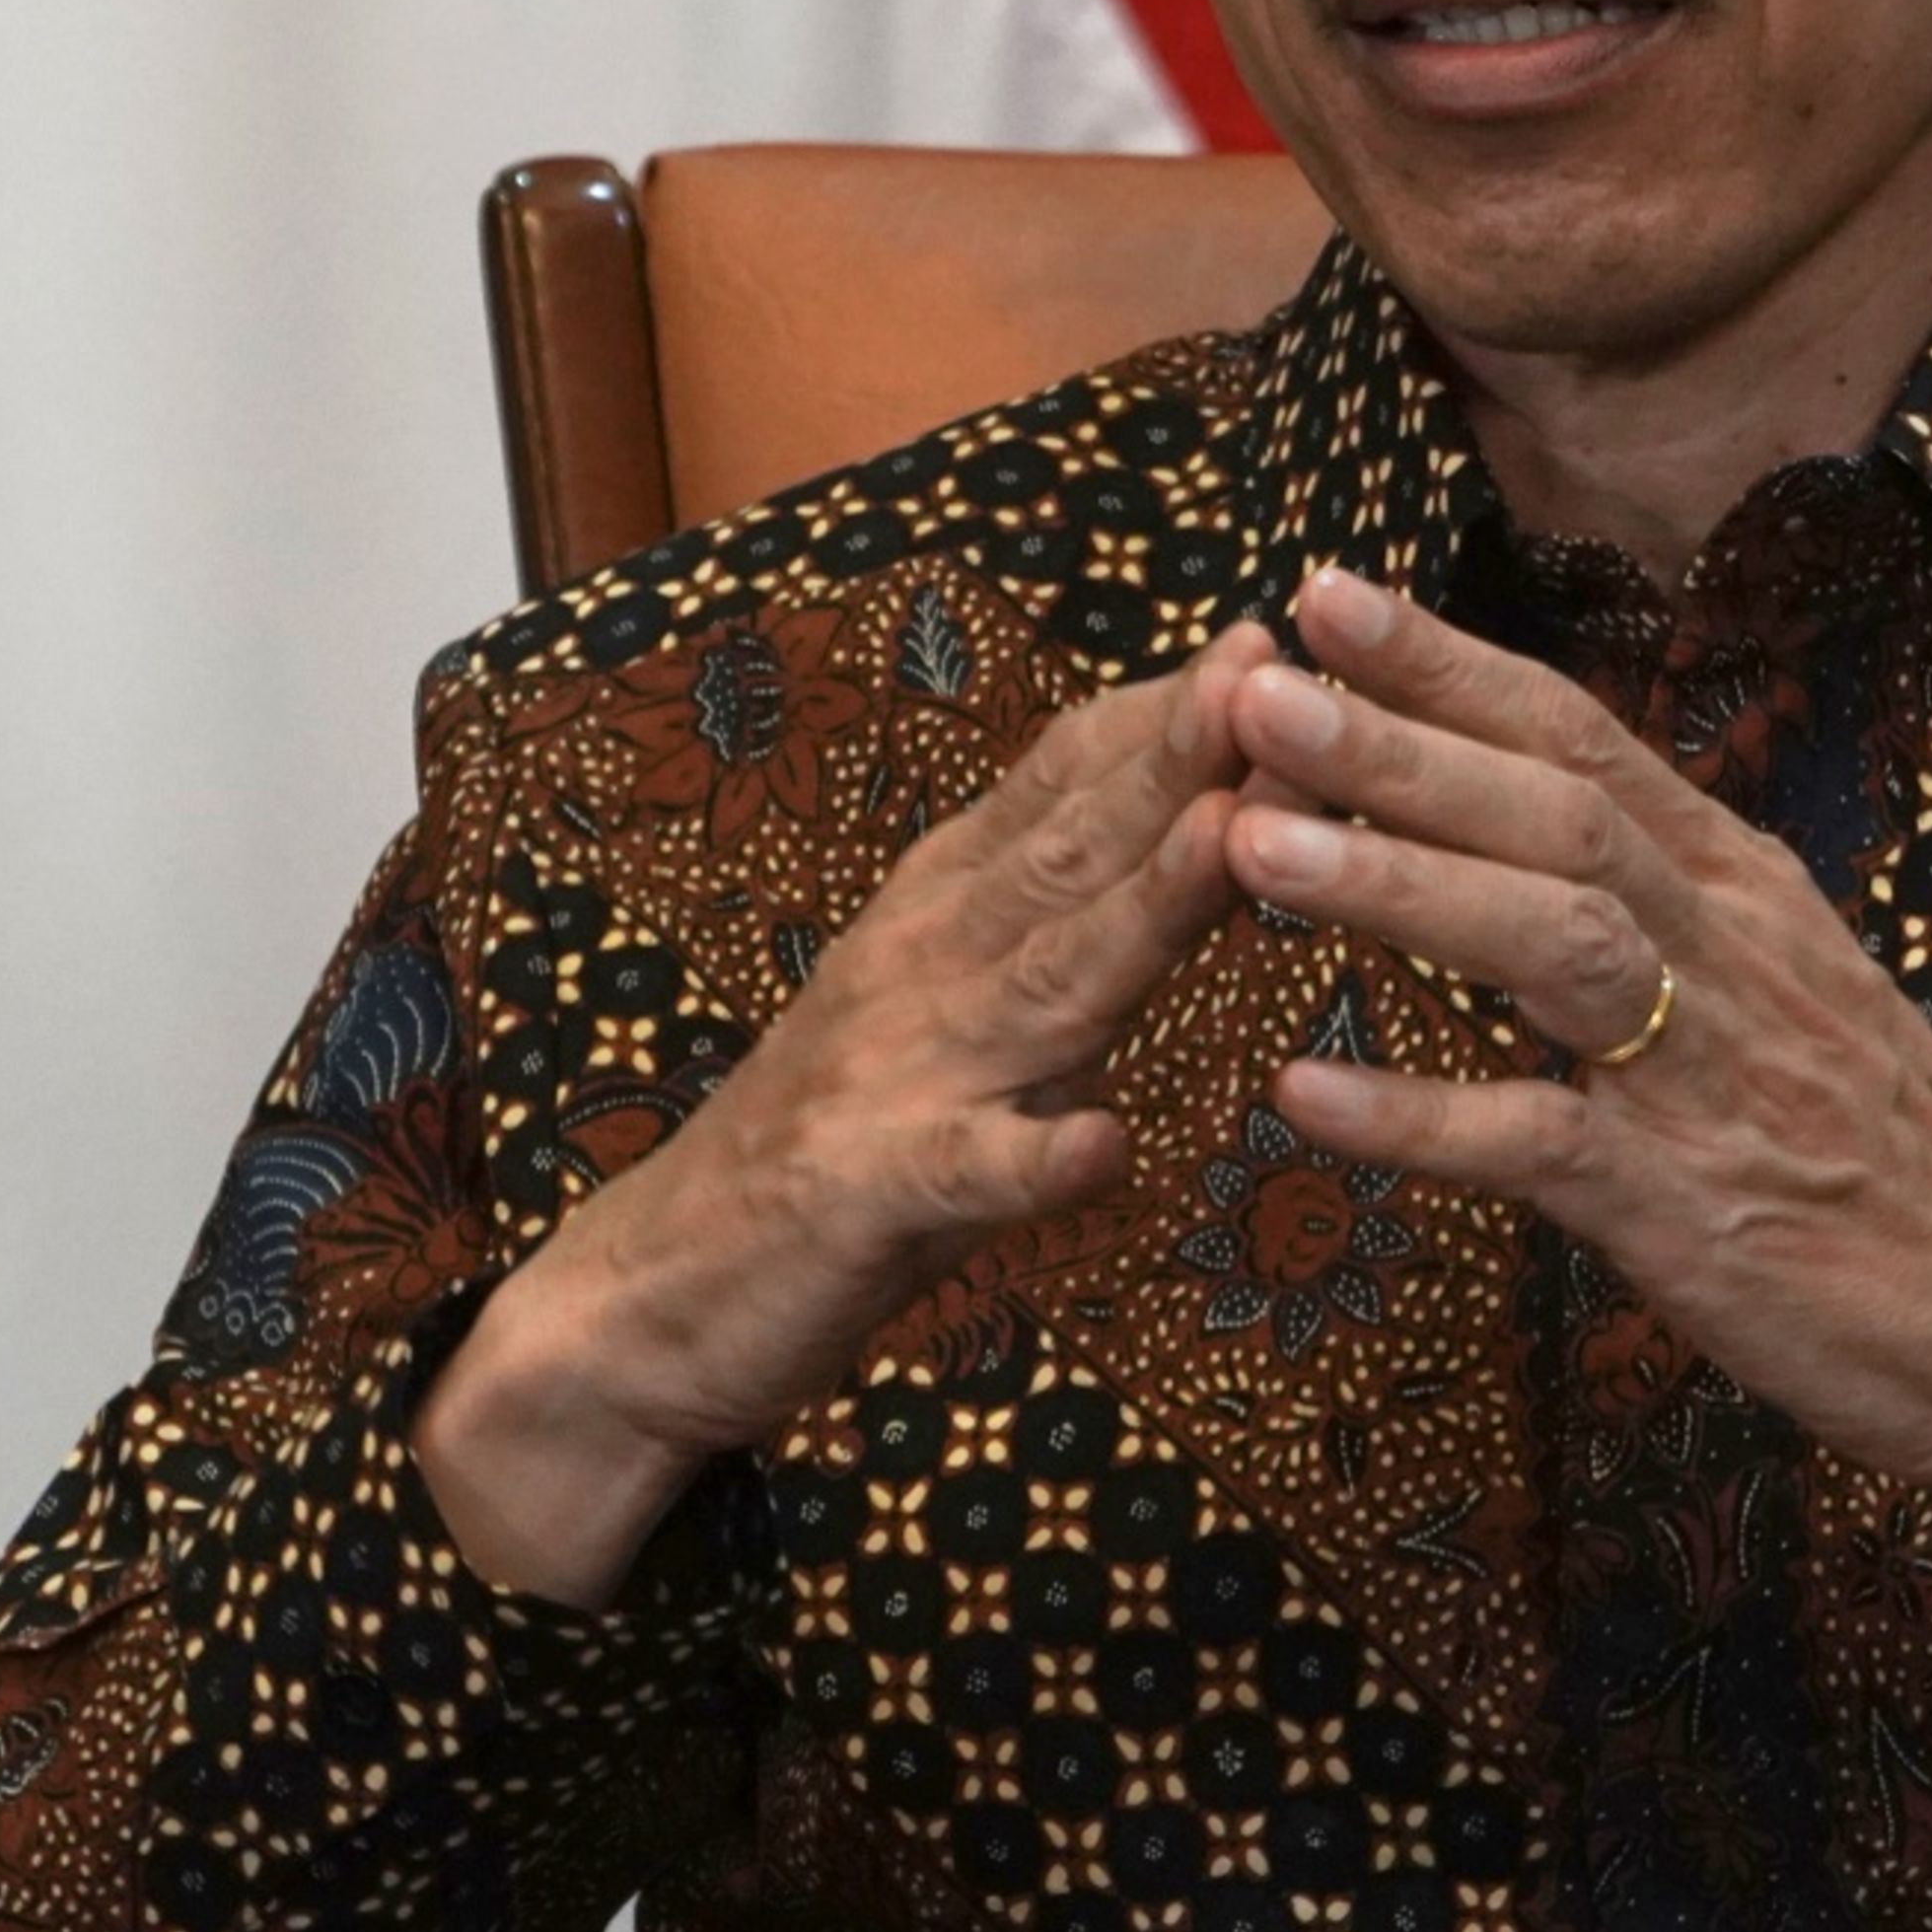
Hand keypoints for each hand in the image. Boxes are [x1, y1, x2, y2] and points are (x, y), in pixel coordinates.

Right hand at [413, 631, 1269, 1602]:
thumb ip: (1047, 916)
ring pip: (1043, 981)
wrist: (653, 1291)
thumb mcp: (947, 998)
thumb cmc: (836, 1138)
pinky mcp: (862, 1192)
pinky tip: (1101, 1145)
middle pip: (1074, 854)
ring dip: (1141, 907)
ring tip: (1230, 837)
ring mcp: (892, 1073)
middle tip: (1276, 672)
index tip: (1278, 640)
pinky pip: (960, 1173)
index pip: (1064, 789)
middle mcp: (922, 966)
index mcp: (944, 913)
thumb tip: (1178, 812)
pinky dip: (1030, 1159)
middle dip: (1179, 761)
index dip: (1167, 718)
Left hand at [1220, 565, 1931, 1631]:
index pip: (1581, 739)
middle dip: (1397, 739)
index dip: (1447, 662)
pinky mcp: (1693, 1207)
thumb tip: (1537, 827)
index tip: (1322, 591)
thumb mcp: (1789, 985)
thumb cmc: (1895, 1155)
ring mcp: (1711, 1075)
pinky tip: (1306, 1088)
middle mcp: (1729, 950)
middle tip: (1251, 681)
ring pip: (1549, 938)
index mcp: (1741, 889)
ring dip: (1396, 882)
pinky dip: (1419, 1112)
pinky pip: (1537, 1143)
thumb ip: (1669, 907)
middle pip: (1554, 809)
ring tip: (1250, 840)